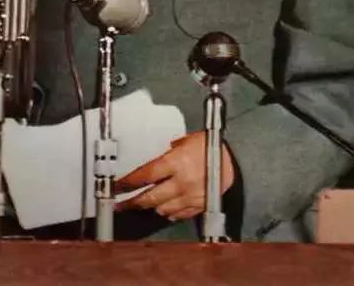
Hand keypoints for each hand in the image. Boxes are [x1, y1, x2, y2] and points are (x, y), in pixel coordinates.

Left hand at [115, 132, 234, 221]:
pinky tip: (163, 209)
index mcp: (176, 162)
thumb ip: (171, 150)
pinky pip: (178, 214)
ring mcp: (189, 197)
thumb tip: (159, 155)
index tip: (117, 186)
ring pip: (162, 209)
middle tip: (121, 204)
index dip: (127, 182)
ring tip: (142, 204)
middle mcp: (181, 182)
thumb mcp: (187, 140)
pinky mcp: (197, 206)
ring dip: (150, 206)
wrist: (236, 160)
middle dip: (132, 202)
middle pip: (149, 197)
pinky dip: (168, 212)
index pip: (144, 175)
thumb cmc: (212, 146)